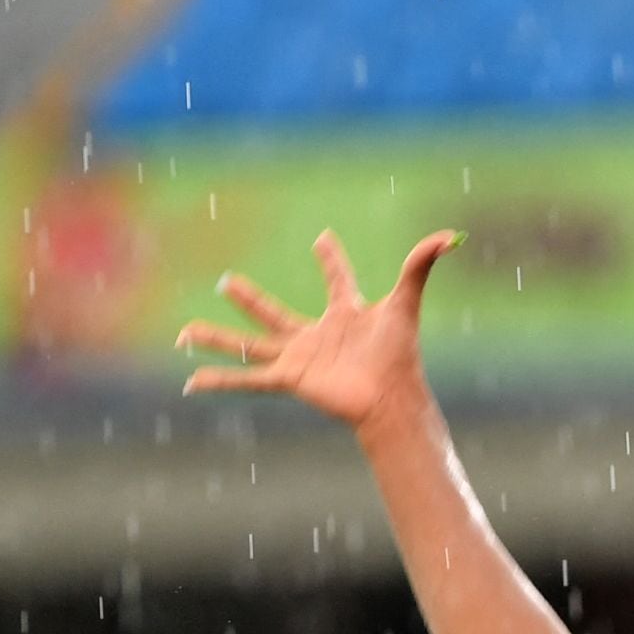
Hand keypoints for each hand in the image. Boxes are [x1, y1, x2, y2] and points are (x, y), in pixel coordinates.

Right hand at [175, 228, 458, 429]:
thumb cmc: (400, 354)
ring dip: (216, 339)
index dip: (332, 260)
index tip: (322, 240)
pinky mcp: (290, 378)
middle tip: (226, 282)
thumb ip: (421, 265)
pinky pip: (247, 379)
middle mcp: (317, 335)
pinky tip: (190, 383)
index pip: (337, 280)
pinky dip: (219, 381)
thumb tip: (449, 235)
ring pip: (248, 345)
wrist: (391, 398)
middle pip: (274, 314)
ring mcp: (299, 358)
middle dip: (250, 299)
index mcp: (345, 313)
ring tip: (184, 333)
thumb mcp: (406, 302)